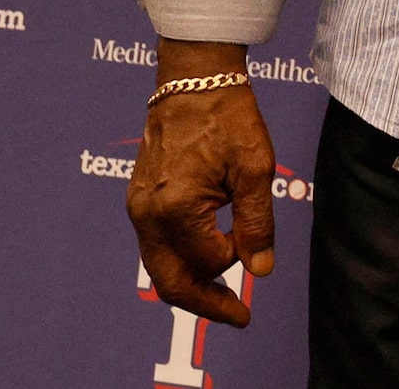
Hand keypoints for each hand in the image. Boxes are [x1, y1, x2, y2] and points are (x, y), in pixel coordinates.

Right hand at [126, 41, 275, 327]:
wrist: (193, 81)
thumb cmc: (229, 117)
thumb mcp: (255, 167)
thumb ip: (257, 222)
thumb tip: (260, 270)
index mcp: (175, 209)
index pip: (208, 261)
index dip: (238, 259)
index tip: (259, 253)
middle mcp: (147, 215)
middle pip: (170, 282)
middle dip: (205, 303)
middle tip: (239, 317)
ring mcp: (138, 209)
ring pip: (160, 267)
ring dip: (191, 285)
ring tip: (226, 295)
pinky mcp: (139, 201)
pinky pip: (156, 246)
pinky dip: (181, 261)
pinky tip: (208, 259)